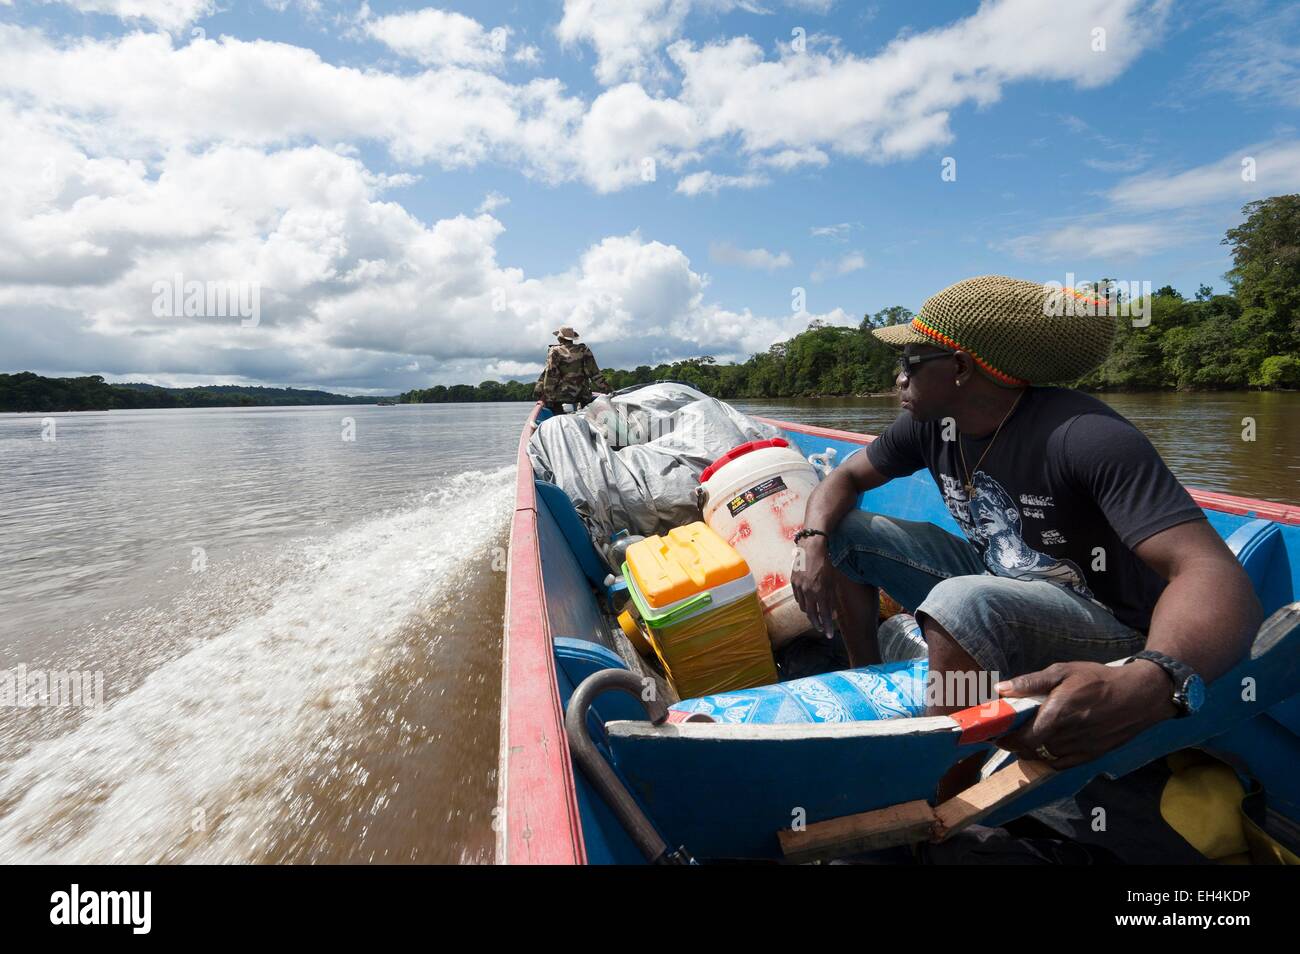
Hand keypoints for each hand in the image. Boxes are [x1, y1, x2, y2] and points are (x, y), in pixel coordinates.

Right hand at [790, 537, 835, 635]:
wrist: (812, 546)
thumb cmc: (826, 562)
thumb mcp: (832, 581)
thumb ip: (831, 598)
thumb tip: (832, 614)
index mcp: (820, 591)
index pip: (824, 614)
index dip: (827, 626)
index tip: (829, 636)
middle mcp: (808, 591)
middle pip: (811, 614)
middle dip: (817, 624)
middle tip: (821, 630)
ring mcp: (799, 586)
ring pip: (802, 607)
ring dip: (809, 613)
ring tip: (815, 616)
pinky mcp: (793, 582)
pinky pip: (797, 597)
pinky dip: (802, 602)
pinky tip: (807, 603)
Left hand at [994, 660, 1176, 768]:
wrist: (1139, 696)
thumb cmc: (1099, 680)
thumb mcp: (1063, 671)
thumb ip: (1030, 682)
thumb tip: (1001, 689)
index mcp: (1057, 715)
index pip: (1022, 737)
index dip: (1004, 738)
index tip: (994, 733)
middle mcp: (1067, 736)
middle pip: (1030, 750)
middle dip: (1013, 744)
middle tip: (1006, 733)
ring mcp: (1080, 749)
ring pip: (1044, 758)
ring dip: (1030, 750)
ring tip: (1024, 736)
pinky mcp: (1091, 756)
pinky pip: (1061, 763)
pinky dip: (1048, 757)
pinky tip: (1045, 744)